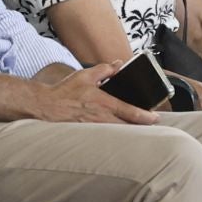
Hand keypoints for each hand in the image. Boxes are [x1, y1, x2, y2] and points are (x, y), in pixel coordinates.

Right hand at [37, 63, 158, 124]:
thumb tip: (118, 65)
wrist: (46, 107)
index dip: (147, 116)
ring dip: (129, 131)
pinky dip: (115, 136)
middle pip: (130, 127)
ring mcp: (96, 129)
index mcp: (104, 103)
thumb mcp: (85, 76)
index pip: (132, 112)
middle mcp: (102, 118)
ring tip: (136, 129)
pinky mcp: (89, 135)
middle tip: (150, 124)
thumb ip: (104, 70)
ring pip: (120, 133)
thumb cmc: (64, 92)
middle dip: (142, 126)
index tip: (155, 117)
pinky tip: (118, 135)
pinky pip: (107, 137)